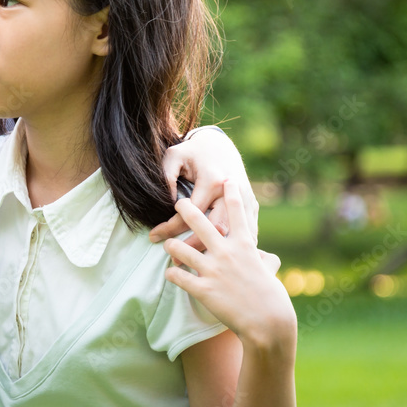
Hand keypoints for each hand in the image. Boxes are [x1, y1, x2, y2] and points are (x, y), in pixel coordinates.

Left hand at [150, 128, 258, 248]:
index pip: (191, 214)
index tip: (154, 236)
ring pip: (232, 233)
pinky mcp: (252, 204)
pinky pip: (247, 231)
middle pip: (215, 229)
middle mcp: (231, 191)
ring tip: (195, 263)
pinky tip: (219, 256)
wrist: (220, 144)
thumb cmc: (192, 152)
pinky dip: (234, 245)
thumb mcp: (173, 156)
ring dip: (216, 250)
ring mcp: (245, 198)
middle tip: (175, 259)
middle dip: (195, 247)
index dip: (170, 228)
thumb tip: (165, 203)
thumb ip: (166, 177)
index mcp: (212, 180)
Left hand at [164, 181, 295, 350]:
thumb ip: (262, 258)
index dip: (231, 193)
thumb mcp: (270, 271)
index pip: (238, 212)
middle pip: (200, 223)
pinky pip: (178, 276)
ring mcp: (213, 271)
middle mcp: (227, 253)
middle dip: (186, 209)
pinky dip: (172, 274)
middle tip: (179, 203)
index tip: (226, 178)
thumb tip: (261, 254)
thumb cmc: (273, 298)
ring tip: (168, 244)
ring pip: (181, 249)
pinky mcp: (203, 290)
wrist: (268, 323)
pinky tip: (170, 273)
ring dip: (172, 245)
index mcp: (245, 245)